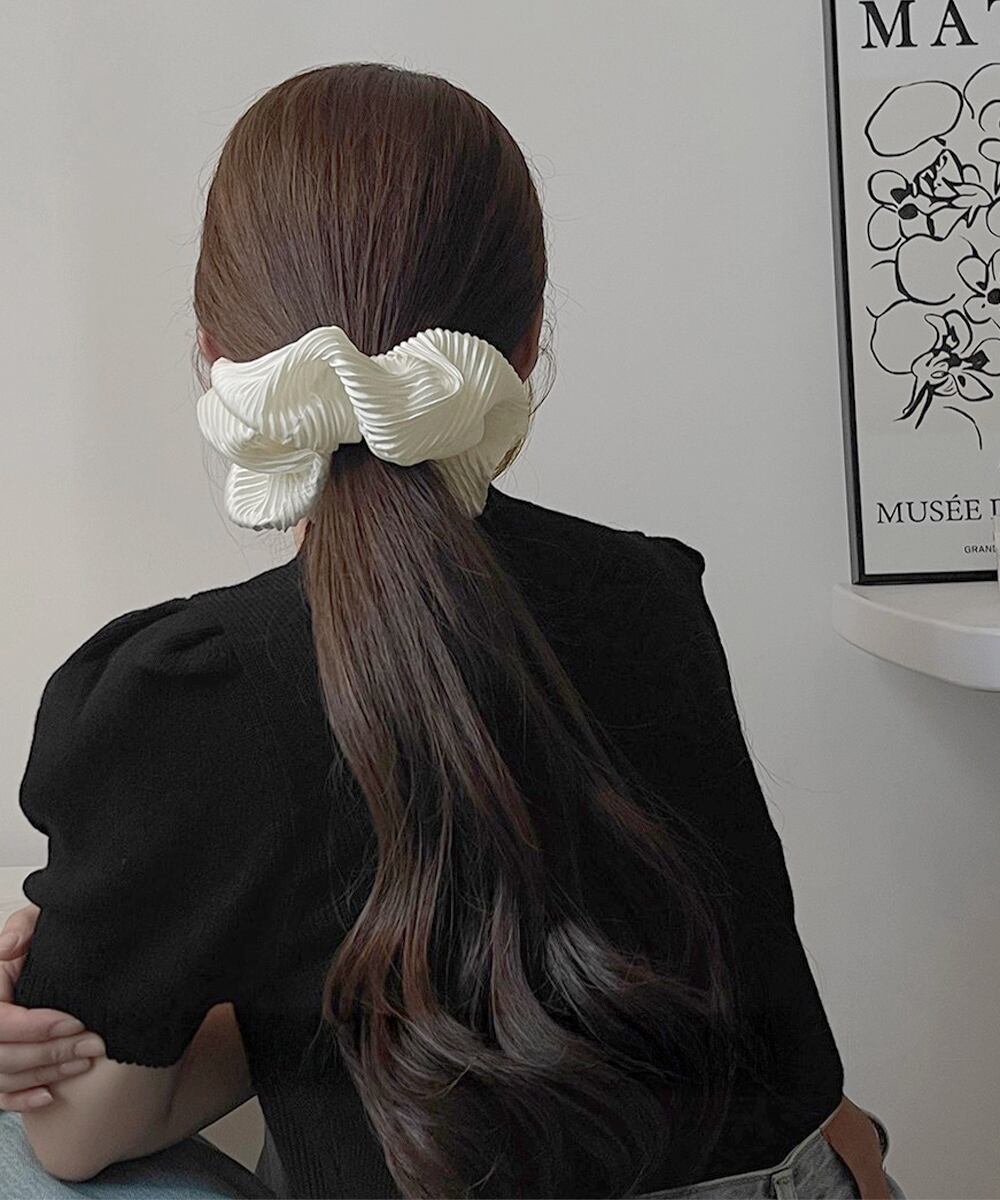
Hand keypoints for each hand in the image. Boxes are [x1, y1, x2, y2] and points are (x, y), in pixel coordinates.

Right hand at [0, 902, 105, 1110]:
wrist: (49, 955)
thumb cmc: (41, 938)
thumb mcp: (34, 920)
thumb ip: (23, 927)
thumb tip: (9, 946)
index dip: (35, 1027)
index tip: (75, 1022)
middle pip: (3, 1054)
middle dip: (51, 1052)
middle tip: (94, 1045)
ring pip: (3, 1077)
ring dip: (46, 1073)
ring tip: (85, 1061)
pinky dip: (21, 1100)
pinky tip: (50, 1094)